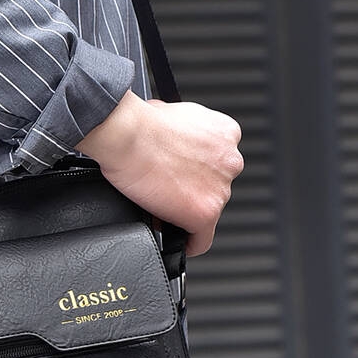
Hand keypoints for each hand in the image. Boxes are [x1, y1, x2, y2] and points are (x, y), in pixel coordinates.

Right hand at [75, 92, 243, 257]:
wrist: (126, 134)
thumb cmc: (139, 122)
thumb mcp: (175, 114)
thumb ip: (188, 133)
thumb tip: (176, 146)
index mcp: (226, 133)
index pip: (219, 160)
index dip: (197, 169)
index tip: (182, 174)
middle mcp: (230, 161)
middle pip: (216, 186)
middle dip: (194, 188)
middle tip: (166, 187)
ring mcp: (220, 189)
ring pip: (207, 210)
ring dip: (187, 209)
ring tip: (160, 203)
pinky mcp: (205, 213)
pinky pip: (201, 240)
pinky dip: (189, 242)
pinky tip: (177, 240)